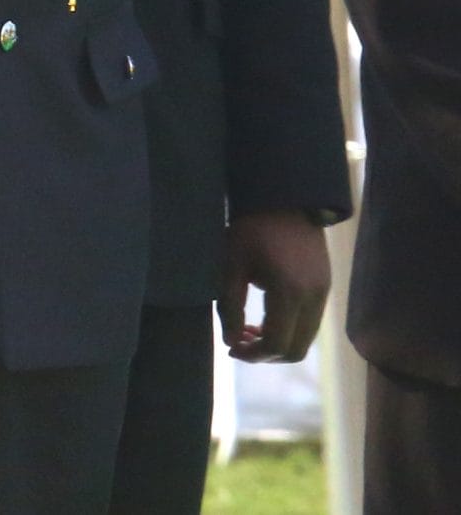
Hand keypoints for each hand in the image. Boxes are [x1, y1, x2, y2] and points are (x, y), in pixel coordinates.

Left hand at [219, 209, 330, 361]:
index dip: (254, 355)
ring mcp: (323, 294)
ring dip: (278, 342)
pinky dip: (289, 329)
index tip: (231, 349)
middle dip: (267, 354)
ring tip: (248, 330)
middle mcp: (313, 298)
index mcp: (290, 292)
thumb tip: (230, 341)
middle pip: (296, 349)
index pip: (278, 344)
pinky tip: (265, 317)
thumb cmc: (251, 229)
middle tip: (239, 343)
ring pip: (305, 338)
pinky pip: (310, 322)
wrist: (285, 200)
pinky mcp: (325, 287)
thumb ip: (230, 305)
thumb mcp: (231, 265)